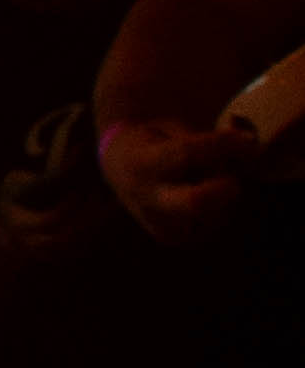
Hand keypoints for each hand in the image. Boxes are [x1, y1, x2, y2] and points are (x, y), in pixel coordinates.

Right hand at [99, 113, 265, 249]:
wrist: (118, 169)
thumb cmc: (152, 141)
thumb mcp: (170, 128)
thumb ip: (205, 139)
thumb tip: (250, 146)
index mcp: (140, 164)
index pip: (186, 154)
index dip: (222, 144)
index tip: (248, 139)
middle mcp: (146, 199)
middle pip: (195, 202)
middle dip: (225, 188)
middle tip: (235, 175)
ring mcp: (159, 224)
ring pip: (214, 212)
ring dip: (223, 192)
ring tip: (209, 176)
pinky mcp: (174, 238)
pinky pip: (214, 222)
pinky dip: (219, 206)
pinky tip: (203, 192)